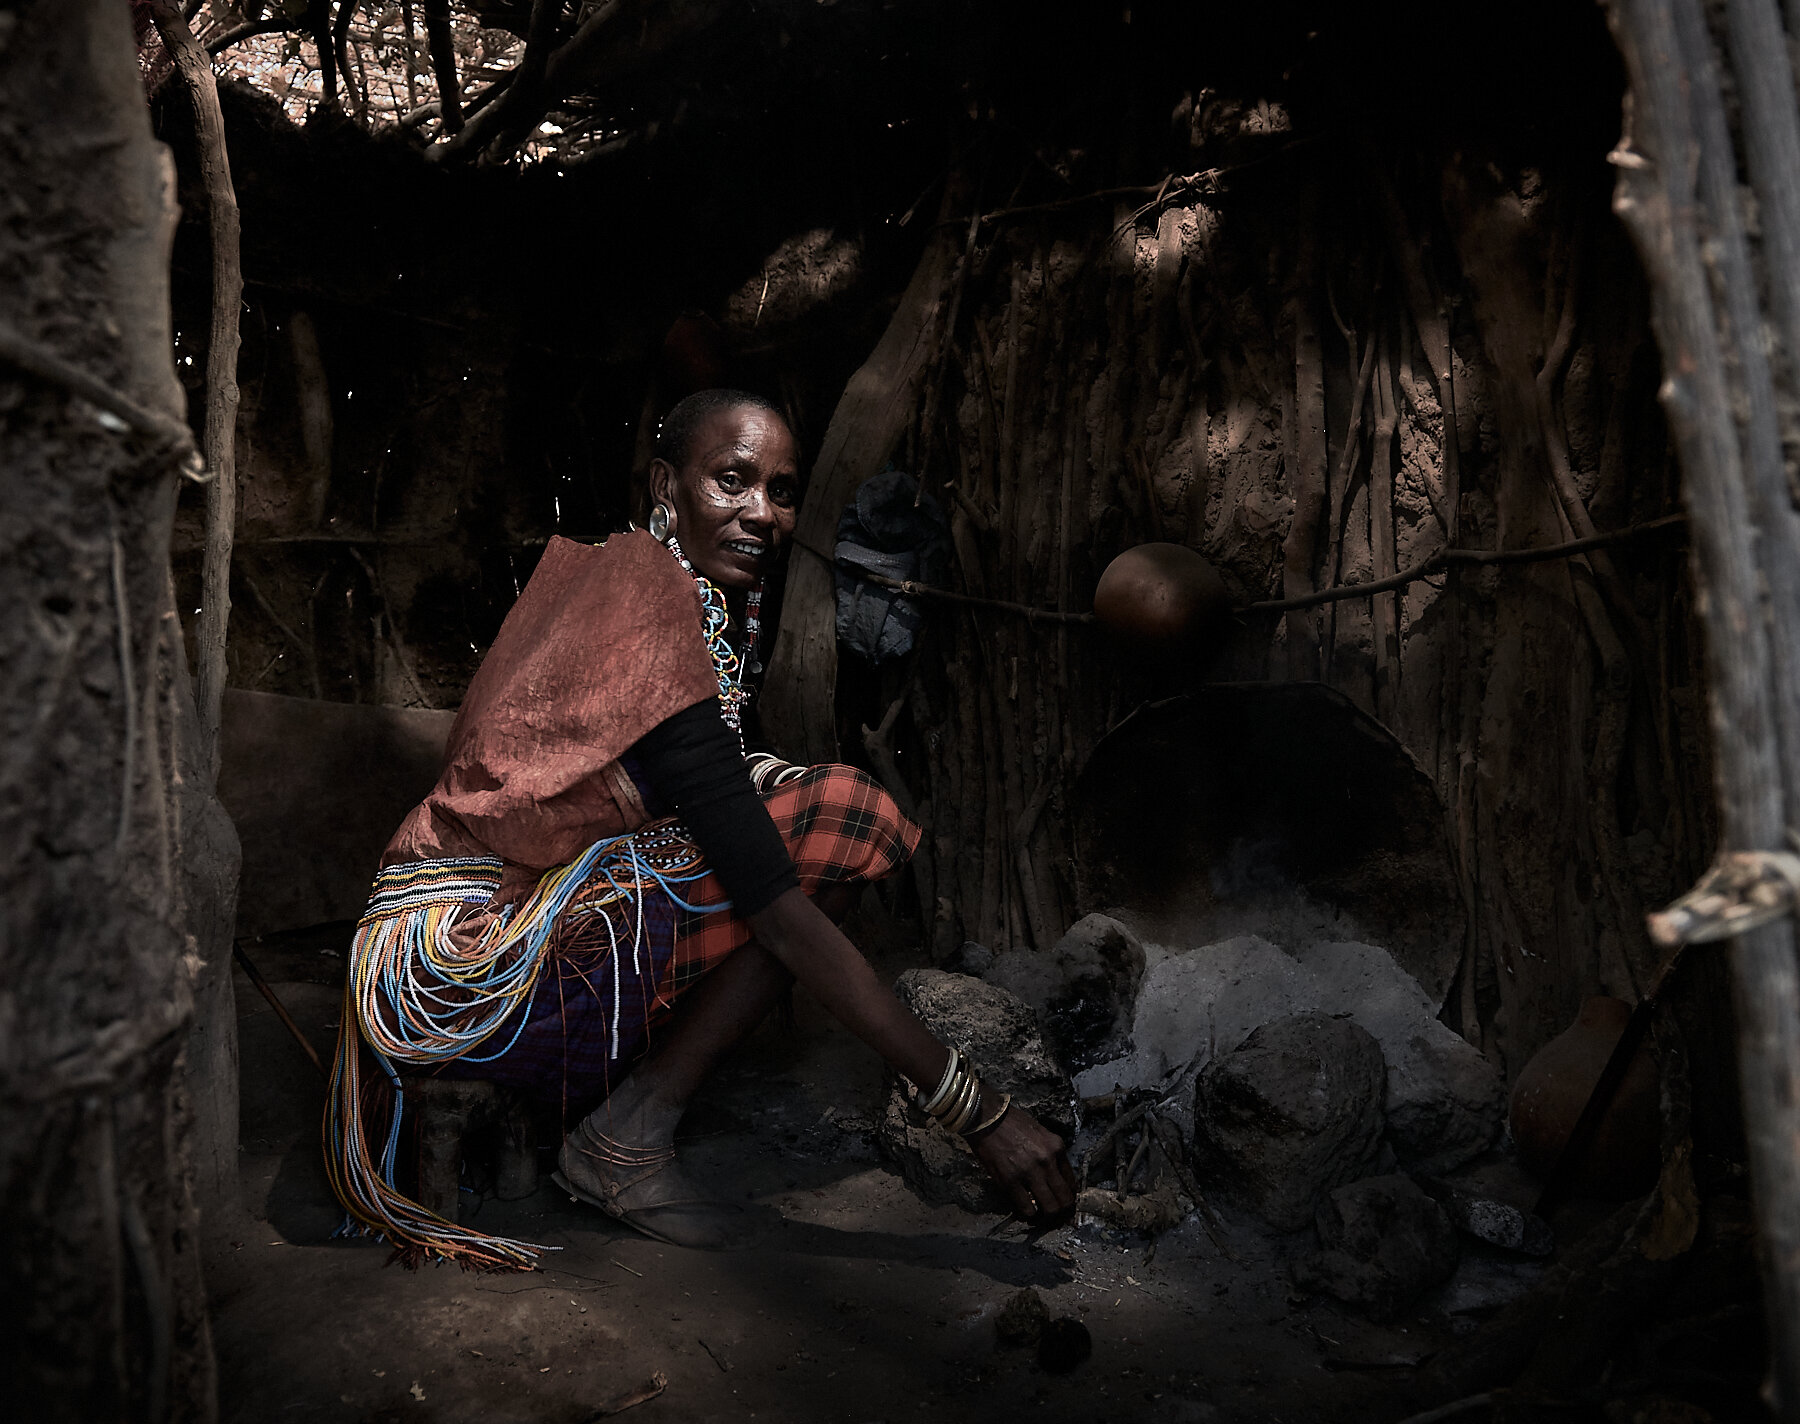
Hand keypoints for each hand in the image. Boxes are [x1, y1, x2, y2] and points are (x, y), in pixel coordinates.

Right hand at [967, 1101, 1077, 1222]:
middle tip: (1058, 1215)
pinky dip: (1029, 1213)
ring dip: (1048, 1216)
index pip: (1072, 1181)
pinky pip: (1026, 1207)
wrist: (987, 1117)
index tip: (1064, 1200)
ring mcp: (1029, 1172)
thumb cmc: (1013, 1123)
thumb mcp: (1041, 1133)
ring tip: (1043, 1216)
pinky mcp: (1010, 1181)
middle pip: (1064, 1198)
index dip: (1069, 1195)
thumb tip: (1057, 1176)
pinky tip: (1027, 1212)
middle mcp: (1047, 1161)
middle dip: (1063, 1210)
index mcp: (1056, 1147)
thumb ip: (1051, 1153)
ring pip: (1049, 1207)